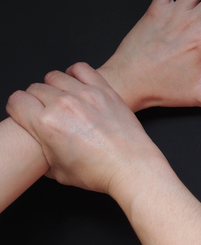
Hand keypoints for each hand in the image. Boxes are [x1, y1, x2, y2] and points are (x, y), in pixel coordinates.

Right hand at [6, 62, 200, 244]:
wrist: (138, 168)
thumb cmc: (103, 176)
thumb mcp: (63, 171)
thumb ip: (47, 155)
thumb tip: (41, 150)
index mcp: (51, 122)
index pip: (17, 99)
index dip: (20, 107)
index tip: (26, 112)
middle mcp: (69, 102)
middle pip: (37, 84)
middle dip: (40, 96)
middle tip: (50, 109)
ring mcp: (91, 92)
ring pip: (59, 73)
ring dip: (59, 84)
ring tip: (68, 98)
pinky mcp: (110, 89)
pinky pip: (85, 68)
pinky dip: (81, 74)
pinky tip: (86, 85)